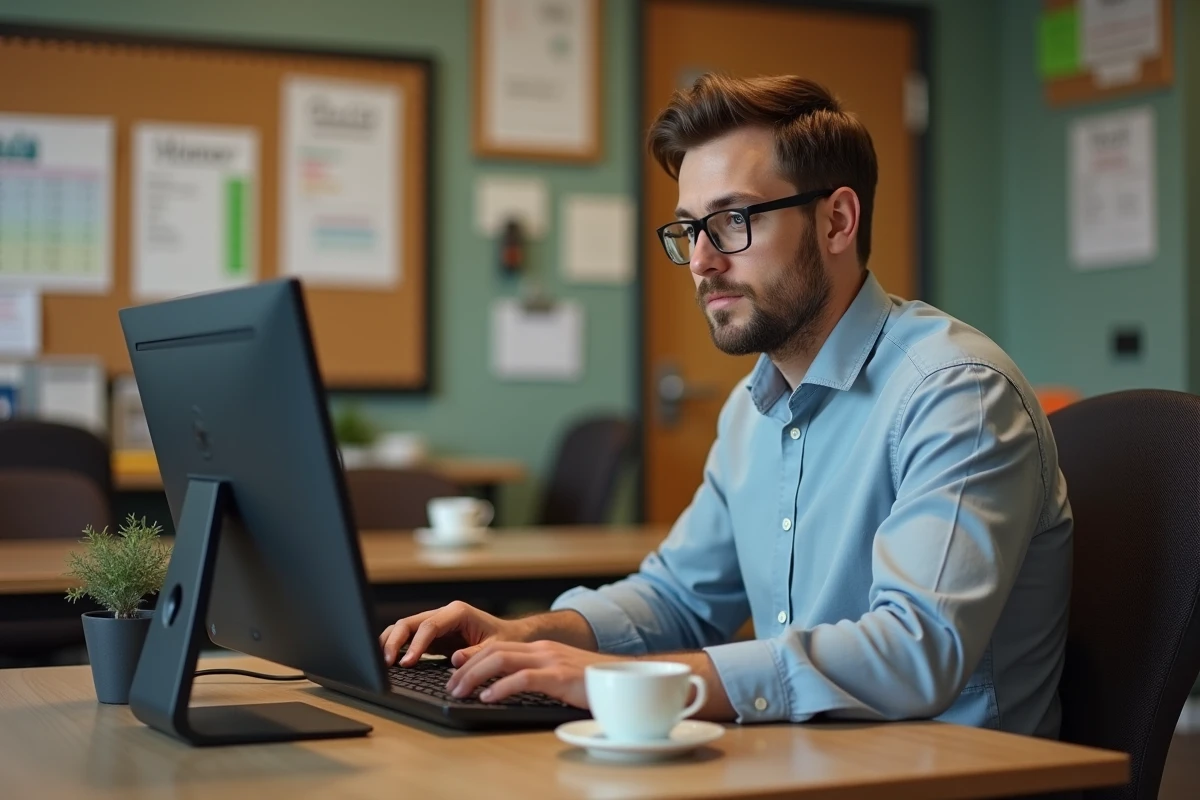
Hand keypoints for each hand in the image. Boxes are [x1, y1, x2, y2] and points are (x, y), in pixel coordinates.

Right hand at [379, 601, 533, 666]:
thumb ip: (475, 653)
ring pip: (404, 628)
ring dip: (391, 643)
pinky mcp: (432, 636)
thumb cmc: (504, 639)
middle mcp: (443, 614)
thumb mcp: (495, 648)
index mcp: (458, 612)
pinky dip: (397, 648)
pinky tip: (389, 662)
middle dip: (395, 641)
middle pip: (409, 623)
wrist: (509, 636)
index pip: (429, 625)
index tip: (406, 663)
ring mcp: (435, 624)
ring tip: (383, 663)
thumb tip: (455, 659)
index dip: (416, 644)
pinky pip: (408, 639)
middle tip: (386, 663)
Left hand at [445, 640, 617, 707]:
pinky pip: (522, 678)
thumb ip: (541, 676)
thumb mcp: (562, 676)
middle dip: (467, 668)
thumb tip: (513, 686)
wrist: (630, 681)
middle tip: (450, 685)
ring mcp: (551, 660)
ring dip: (474, 676)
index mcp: (543, 649)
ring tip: (459, 691)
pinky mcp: (559, 676)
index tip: (455, 669)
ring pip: (501, 660)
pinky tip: (487, 697)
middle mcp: (544, 650)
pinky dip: (499, 687)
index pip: (499, 647)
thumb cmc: (597, 684)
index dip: (474, 657)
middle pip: (494, 651)